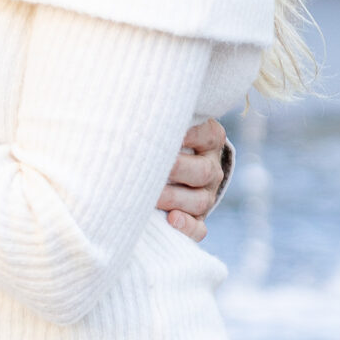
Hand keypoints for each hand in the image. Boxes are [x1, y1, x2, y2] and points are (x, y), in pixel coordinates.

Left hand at [157, 118, 231, 241]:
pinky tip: (171, 220)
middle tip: (151, 167)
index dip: (190, 134)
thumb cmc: (154, 140)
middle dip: (176, 169)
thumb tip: (128, 111)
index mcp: (208, 140)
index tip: (168, 133)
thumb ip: (156, 120)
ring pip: (200, 201)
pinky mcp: (197, 220)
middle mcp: (211, 167)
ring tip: (151, 196)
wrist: (163, 172)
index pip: (209, 135)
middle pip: (203, 171)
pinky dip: (187, 227)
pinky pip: (199, 229)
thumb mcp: (163, 127)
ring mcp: (206, 195)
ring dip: (174, 198)